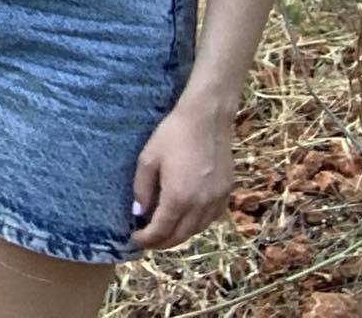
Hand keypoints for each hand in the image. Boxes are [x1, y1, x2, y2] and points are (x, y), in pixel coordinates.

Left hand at [131, 101, 233, 248]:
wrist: (206, 119)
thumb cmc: (172, 135)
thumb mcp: (148, 159)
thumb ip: (142, 189)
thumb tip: (139, 213)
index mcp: (179, 198)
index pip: (161, 230)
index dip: (147, 239)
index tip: (134, 238)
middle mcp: (200, 205)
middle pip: (181, 235)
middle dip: (162, 242)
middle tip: (147, 239)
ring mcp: (217, 200)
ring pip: (197, 230)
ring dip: (180, 235)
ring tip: (164, 231)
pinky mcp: (227, 193)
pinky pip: (211, 219)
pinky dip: (197, 225)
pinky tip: (186, 218)